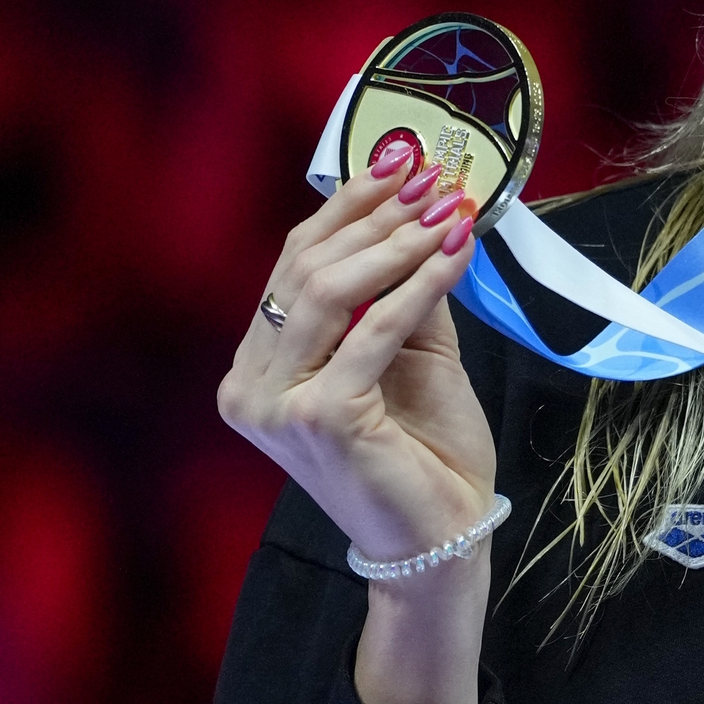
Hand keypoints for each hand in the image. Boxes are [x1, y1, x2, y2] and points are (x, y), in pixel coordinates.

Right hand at [216, 140, 497, 703]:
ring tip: (447, 208)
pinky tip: (455, 253)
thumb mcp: (410, 354)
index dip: (346, 208)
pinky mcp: (317, 420)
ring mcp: (274, 407)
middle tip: (432, 176)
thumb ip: (401, 292)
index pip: (292, 267)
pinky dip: (418, 285)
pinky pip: (373, 331)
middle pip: (305, 271)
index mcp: (255, 369)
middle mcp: (249, 387)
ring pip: (330, 292)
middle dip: (375, 215)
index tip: (400, 163)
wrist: (441, 539)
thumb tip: (422, 208)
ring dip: (396, 241)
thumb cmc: (423, 453)